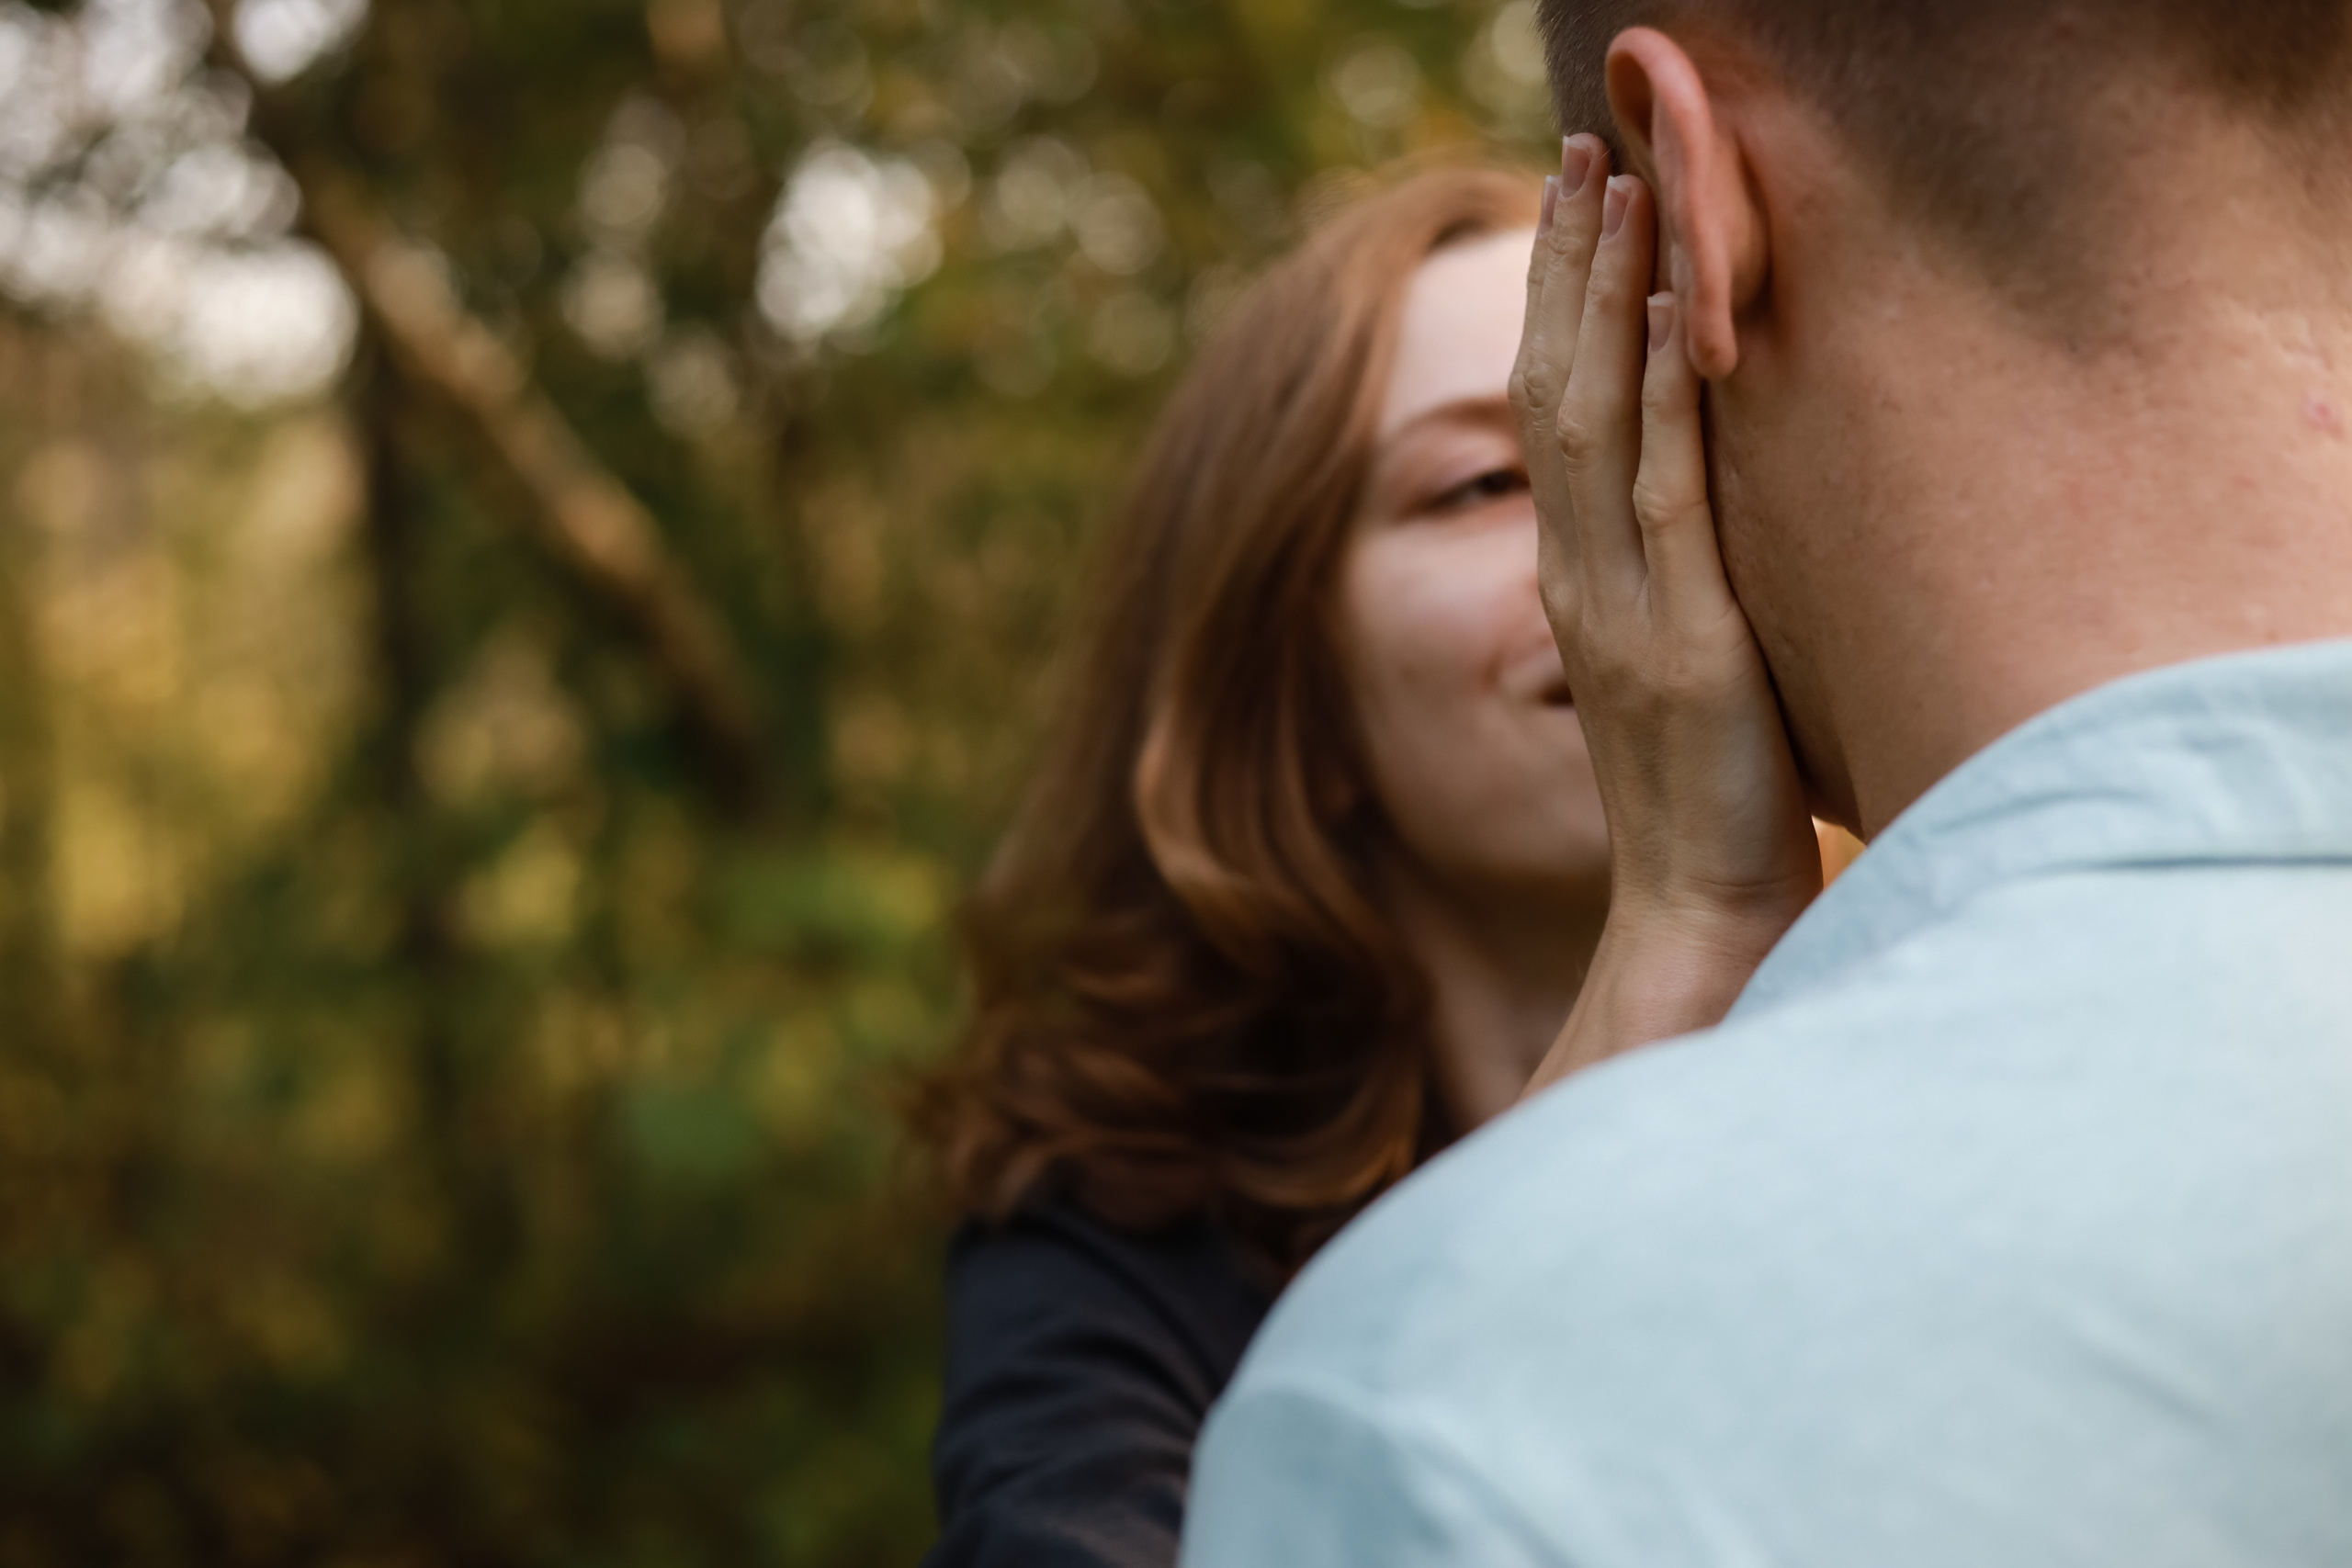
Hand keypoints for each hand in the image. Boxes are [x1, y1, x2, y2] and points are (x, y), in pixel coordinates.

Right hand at [1510, 137, 1822, 1096]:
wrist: (1697, 913)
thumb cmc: (1711, 801)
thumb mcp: (1682, 670)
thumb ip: (1673, 586)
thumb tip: (1701, 515)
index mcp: (1578, 582)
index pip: (1551, 416)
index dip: (1557, 306)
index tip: (1574, 207)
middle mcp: (1582, 579)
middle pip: (1555, 392)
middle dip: (1566, 265)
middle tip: (1582, 149)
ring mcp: (1625, 607)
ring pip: (1597, 421)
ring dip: (1606, 295)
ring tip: (1619, 183)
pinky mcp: (1687, 642)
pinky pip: (1669, 493)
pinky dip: (1670, 393)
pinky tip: (1680, 308)